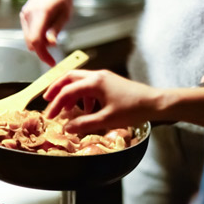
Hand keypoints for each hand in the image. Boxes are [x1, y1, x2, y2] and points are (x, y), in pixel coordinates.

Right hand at [20, 0, 73, 65]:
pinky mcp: (24, 15)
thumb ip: (56, 29)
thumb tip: (51, 44)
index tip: (52, 62)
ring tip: (52, 37)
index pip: (36, 39)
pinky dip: (36, 37)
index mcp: (42, 12)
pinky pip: (28, 32)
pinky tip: (46, 31)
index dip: (43, 55)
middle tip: (53, 55)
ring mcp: (24, 14)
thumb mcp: (65, 14)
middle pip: (31, 42)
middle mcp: (29, 13)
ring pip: (29, 39)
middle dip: (42, 52)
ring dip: (39, 44)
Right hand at [43, 70, 159, 133]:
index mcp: (95, 82)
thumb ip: (84, 124)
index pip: (67, 91)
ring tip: (67, 109)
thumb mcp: (106, 120)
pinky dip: (83, 95)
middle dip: (57, 89)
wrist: (155, 103)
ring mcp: (105, 77)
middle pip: (69, 77)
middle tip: (48, 101)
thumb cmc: (133, 109)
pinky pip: (90, 85)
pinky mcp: (110, 82)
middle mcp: (98, 75)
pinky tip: (86, 110)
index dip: (55, 104)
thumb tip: (67, 128)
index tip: (49, 116)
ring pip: (80, 80)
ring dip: (70, 93)